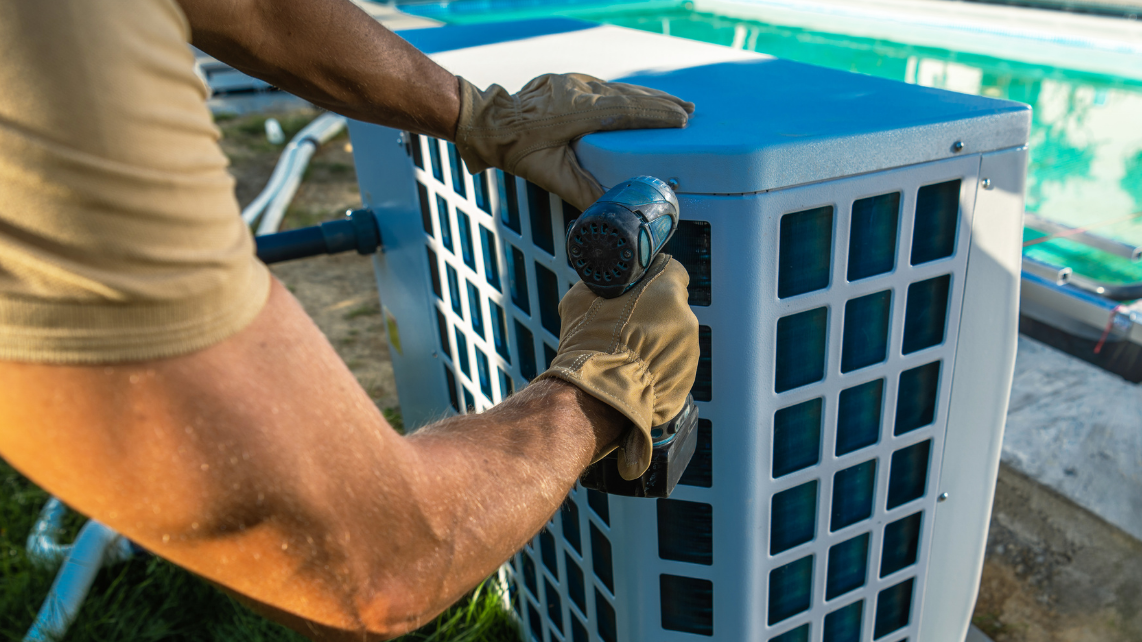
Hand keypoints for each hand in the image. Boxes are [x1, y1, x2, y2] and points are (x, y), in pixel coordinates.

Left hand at [454, 73, 693, 210]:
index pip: (627, 111)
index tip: (681, 119)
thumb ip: (581, 192)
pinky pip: (608, 86)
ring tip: (675, 103)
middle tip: (688, 112)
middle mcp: (580, 91)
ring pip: (621, 88)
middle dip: (661, 104)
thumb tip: (607, 211)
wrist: (490, 122)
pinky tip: (641, 97)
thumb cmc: (517, 149)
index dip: (656, 115)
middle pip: (630, 96)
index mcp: (579, 112)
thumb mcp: (550, 175)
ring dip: (649, 96)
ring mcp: (575, 83)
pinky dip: (629, 93)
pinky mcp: (571, 82)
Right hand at [537, 254, 698, 479]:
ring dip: (656, 340)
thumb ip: (604, 284)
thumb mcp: (583, 297)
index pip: (671, 271)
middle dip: (654, 313)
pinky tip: (634, 371)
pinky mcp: (687, 376)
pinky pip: (672, 362)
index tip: (640, 289)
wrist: (597, 393)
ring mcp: (690, 349)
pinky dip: (657, 365)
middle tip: (628, 323)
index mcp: (666, 289)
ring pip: (674, 336)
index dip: (653, 279)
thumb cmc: (589, 342)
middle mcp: (685, 316)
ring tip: (628, 352)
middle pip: (673, 306)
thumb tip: (607, 282)